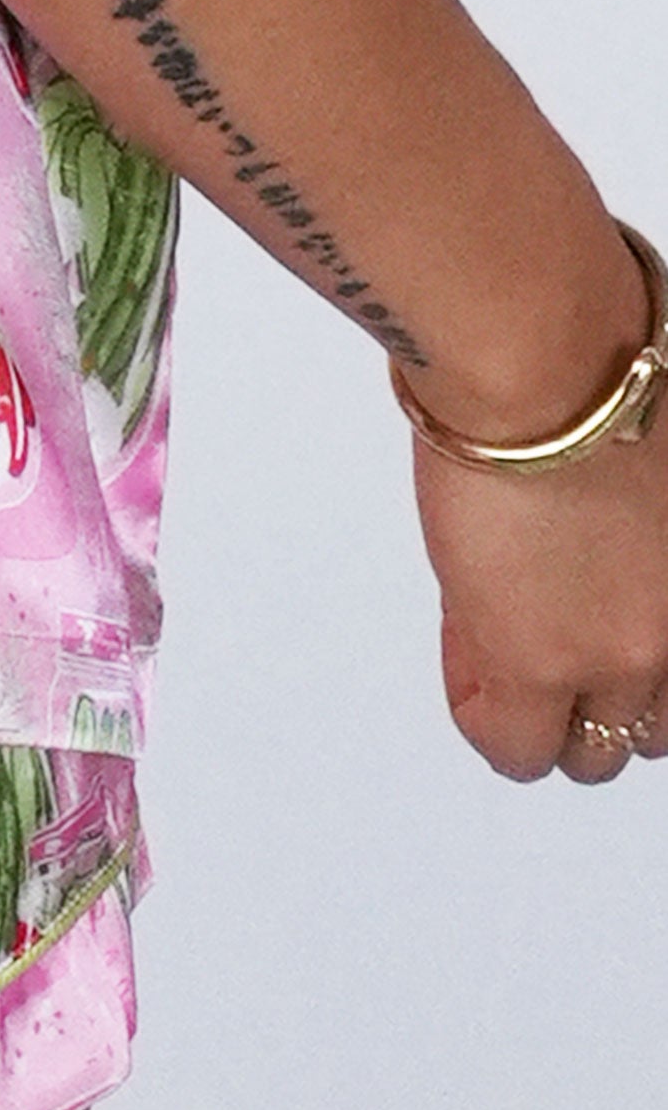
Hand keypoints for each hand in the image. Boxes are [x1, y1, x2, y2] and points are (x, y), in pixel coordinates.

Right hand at [413, 235, 667, 781]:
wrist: (542, 358)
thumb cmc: (593, 366)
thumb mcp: (643, 464)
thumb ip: (631, 534)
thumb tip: (585, 543)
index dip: (621, 656)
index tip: (587, 621)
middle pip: (642, 726)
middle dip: (591, 690)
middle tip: (541, 629)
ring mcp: (612, 656)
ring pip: (586, 751)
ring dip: (538, 706)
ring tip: (495, 631)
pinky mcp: (535, 660)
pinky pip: (508, 743)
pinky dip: (482, 708)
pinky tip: (466, 644)